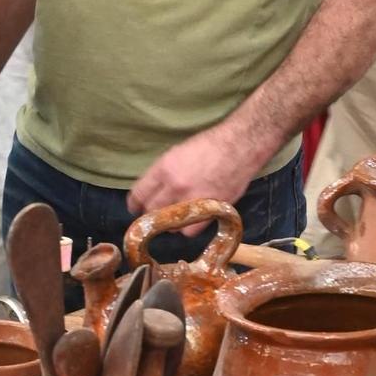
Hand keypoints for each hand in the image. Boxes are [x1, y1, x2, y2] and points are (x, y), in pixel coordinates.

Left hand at [128, 123, 259, 224]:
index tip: (134, 207)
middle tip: (153, 215)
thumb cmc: (211, 144)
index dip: (135, 203)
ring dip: (169, 223)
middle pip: (152, 211)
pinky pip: (190, 231)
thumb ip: (163, 172)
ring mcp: (193, 199)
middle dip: (150, 214)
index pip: (139, 193)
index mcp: (165, 168)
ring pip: (170, 223)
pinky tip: (190, 221)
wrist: (240, 146)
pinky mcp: (210, 210)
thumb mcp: (179, 151)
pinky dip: (188, 229)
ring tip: (174, 217)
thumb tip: (153, 189)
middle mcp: (176, 185)